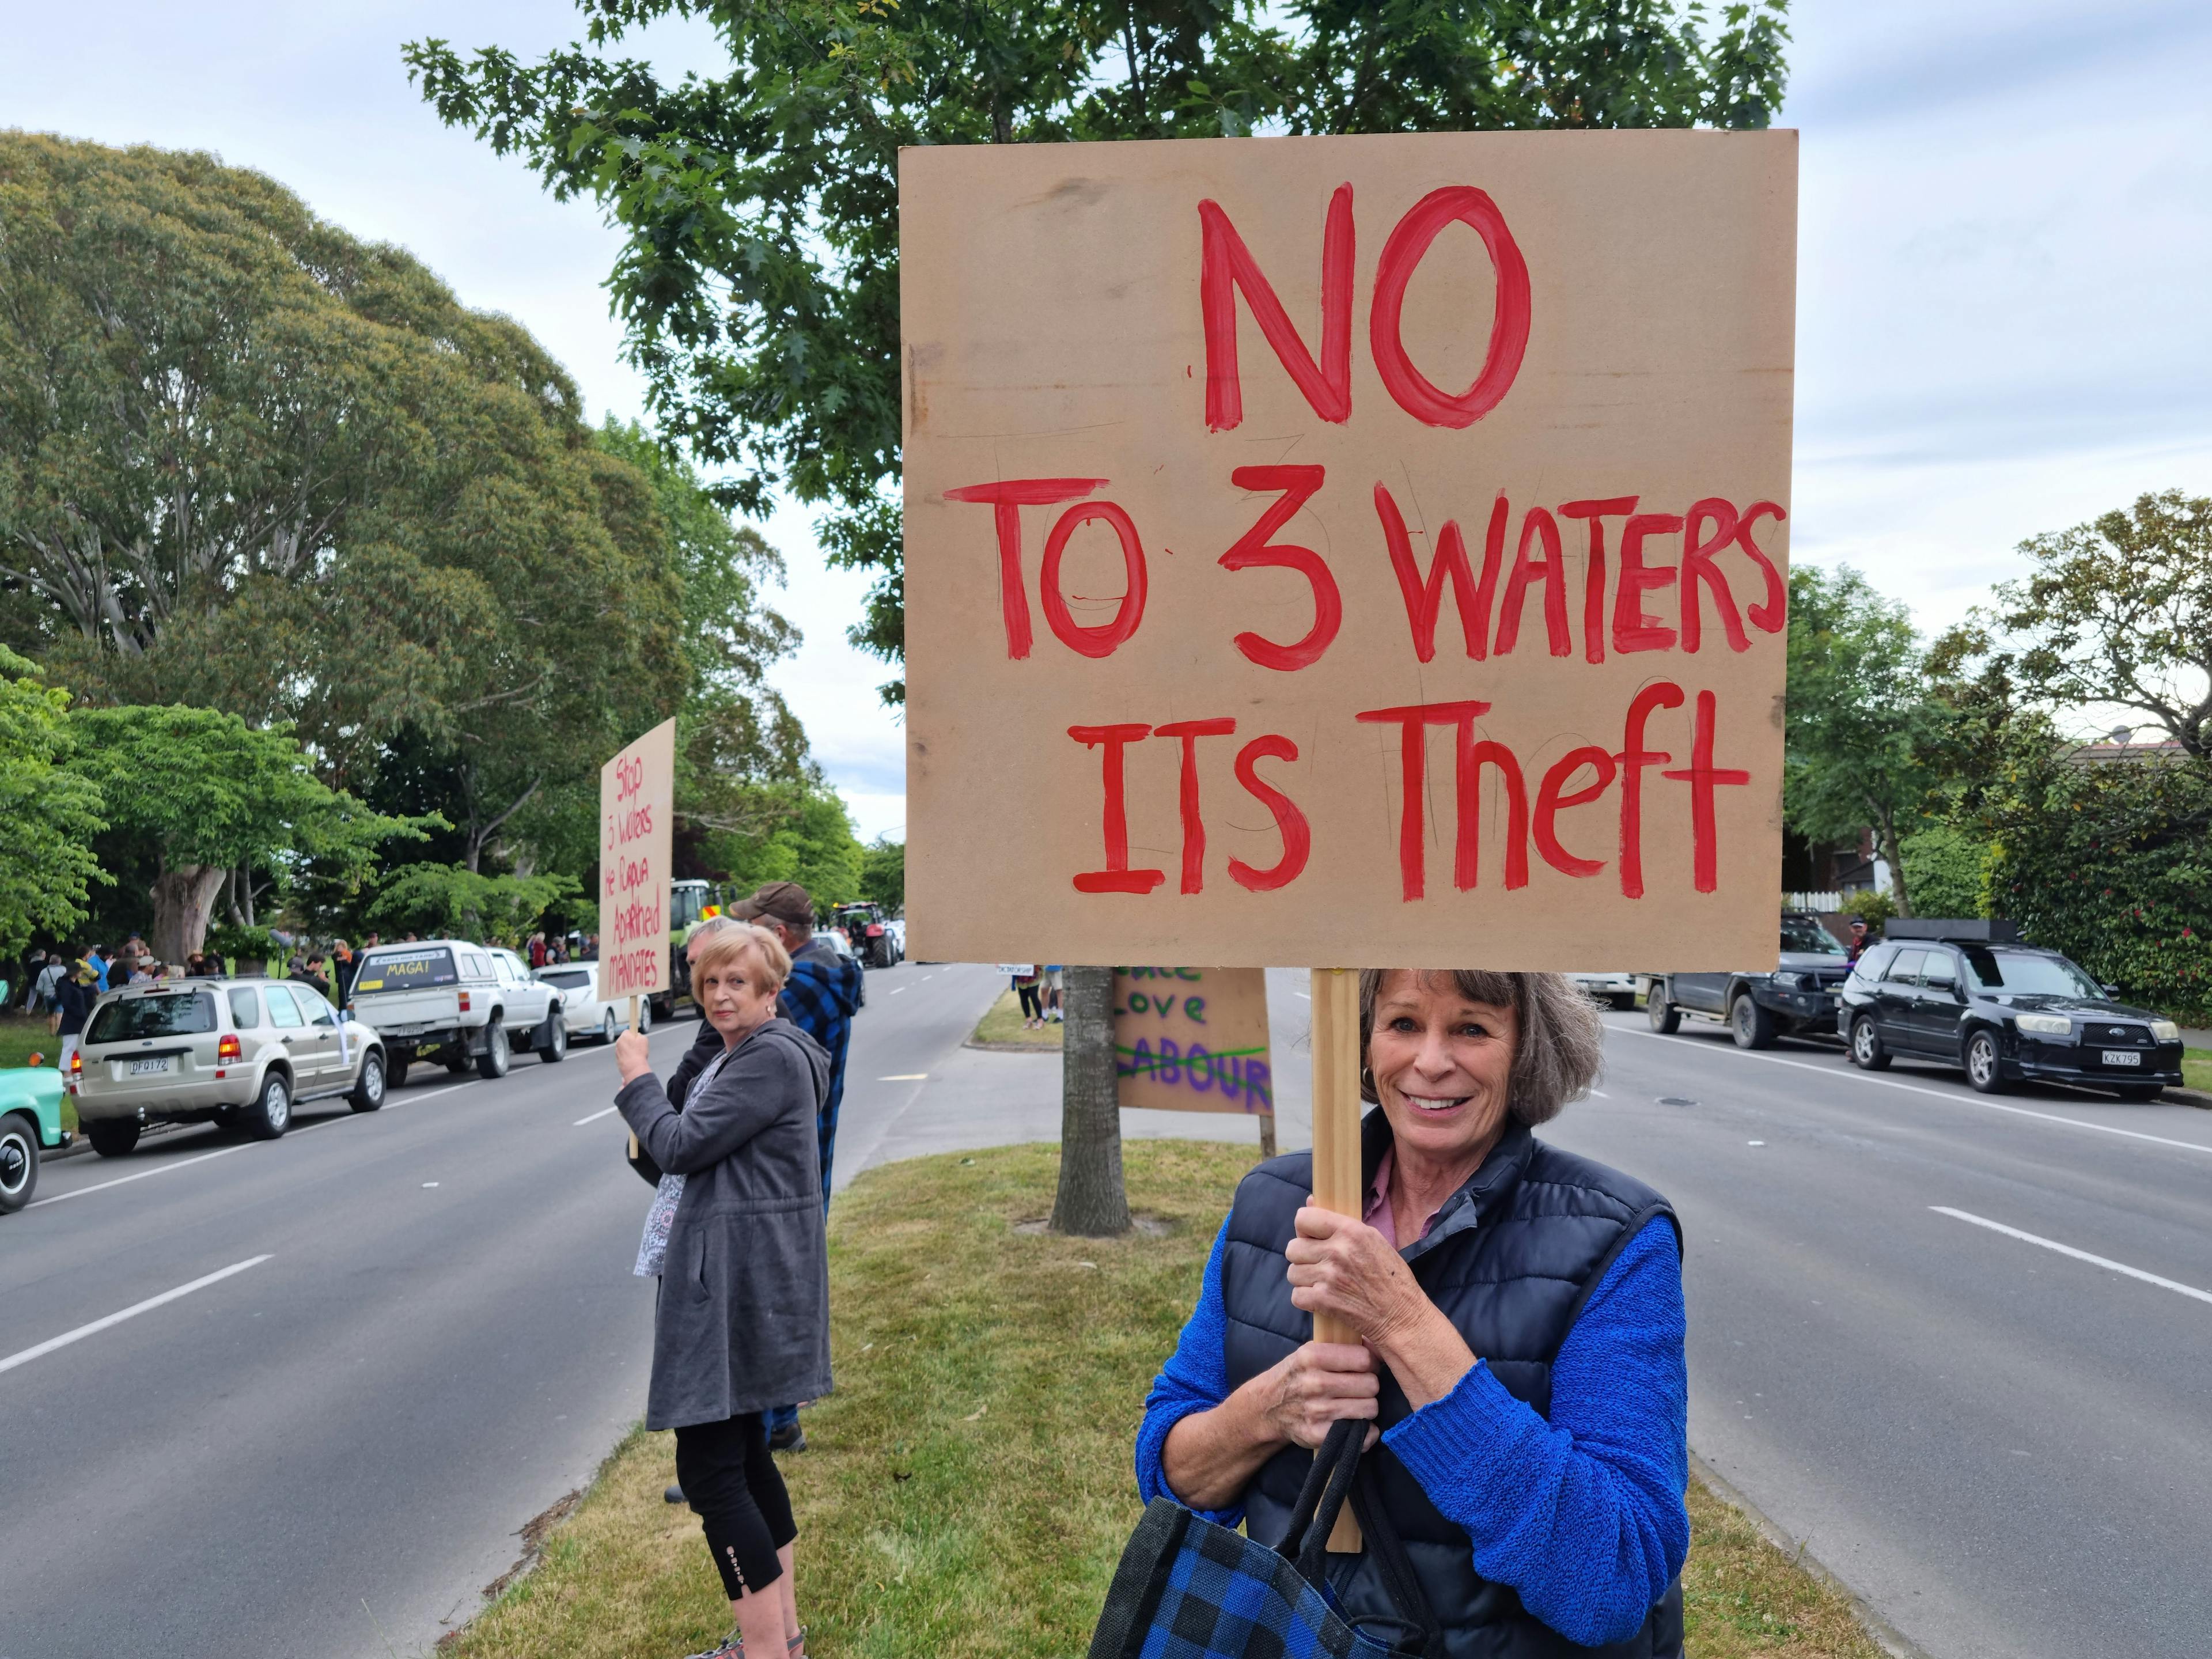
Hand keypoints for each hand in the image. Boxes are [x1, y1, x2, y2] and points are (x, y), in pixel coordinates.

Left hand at [614, 1028, 651, 1084]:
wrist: (634, 1068)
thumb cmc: (639, 1054)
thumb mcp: (644, 1039)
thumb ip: (640, 1035)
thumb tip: (637, 1036)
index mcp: (624, 1036)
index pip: (627, 1031)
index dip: (633, 1034)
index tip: (636, 1037)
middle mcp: (618, 1043)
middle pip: (625, 1040)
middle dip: (630, 1042)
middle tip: (638, 1046)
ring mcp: (617, 1051)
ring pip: (624, 1048)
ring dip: (629, 1050)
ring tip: (636, 1055)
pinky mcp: (617, 1059)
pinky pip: (623, 1055)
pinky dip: (627, 1057)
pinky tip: (633, 1060)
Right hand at [1257, 1341, 1380, 1450]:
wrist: (1267, 1407)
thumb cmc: (1297, 1375)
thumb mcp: (1310, 1351)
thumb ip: (1341, 1345)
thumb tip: (1377, 1345)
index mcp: (1312, 1356)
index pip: (1364, 1359)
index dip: (1370, 1363)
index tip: (1365, 1368)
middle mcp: (1314, 1383)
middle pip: (1371, 1385)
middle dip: (1369, 1386)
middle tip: (1358, 1387)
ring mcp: (1317, 1411)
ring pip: (1370, 1408)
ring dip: (1366, 1407)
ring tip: (1353, 1403)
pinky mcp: (1319, 1434)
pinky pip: (1364, 1434)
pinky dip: (1365, 1431)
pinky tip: (1354, 1422)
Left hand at [1285, 1203, 1427, 1345]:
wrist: (1402, 1315)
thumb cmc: (1391, 1277)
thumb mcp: (1371, 1239)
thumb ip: (1339, 1222)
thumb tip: (1310, 1201)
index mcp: (1351, 1230)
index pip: (1303, 1218)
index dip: (1304, 1230)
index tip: (1313, 1239)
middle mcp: (1337, 1251)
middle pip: (1293, 1247)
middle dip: (1302, 1258)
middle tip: (1319, 1265)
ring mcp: (1329, 1276)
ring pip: (1293, 1272)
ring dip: (1304, 1280)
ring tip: (1323, 1283)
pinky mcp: (1324, 1300)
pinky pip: (1296, 1296)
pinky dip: (1306, 1300)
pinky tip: (1322, 1299)